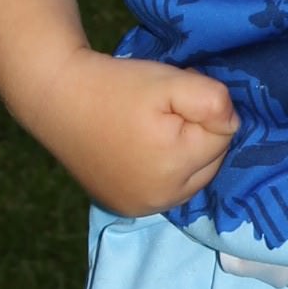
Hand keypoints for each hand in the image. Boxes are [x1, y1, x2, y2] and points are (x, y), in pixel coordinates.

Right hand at [0, 0, 237, 214]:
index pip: (223, 137)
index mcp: (174, 168)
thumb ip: (213, 100)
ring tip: (152, 126)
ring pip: (191, 179)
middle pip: (210, 162)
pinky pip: (166, 189)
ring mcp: (141, 207)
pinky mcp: (126, 206)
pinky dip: (164, 169)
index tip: (175, 92)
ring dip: (184, 154)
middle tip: (163, 107)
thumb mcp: (170, 80)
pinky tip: (141, 148)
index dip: (204, 108)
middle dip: (197, 133)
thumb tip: (231, 122)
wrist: (56, 97)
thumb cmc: (115, 86)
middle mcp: (160, 200)